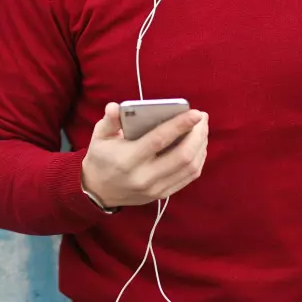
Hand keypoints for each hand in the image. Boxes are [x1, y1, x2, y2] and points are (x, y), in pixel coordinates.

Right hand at [80, 102, 208, 207]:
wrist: (99, 191)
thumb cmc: (102, 157)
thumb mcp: (100, 137)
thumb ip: (109, 121)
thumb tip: (115, 107)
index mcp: (128, 159)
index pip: (159, 140)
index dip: (180, 125)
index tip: (196, 113)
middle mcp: (144, 176)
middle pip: (182, 156)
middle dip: (197, 134)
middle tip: (202, 117)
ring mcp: (155, 188)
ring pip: (189, 167)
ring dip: (201, 146)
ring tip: (203, 128)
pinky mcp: (162, 194)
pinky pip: (189, 177)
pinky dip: (198, 160)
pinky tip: (199, 145)